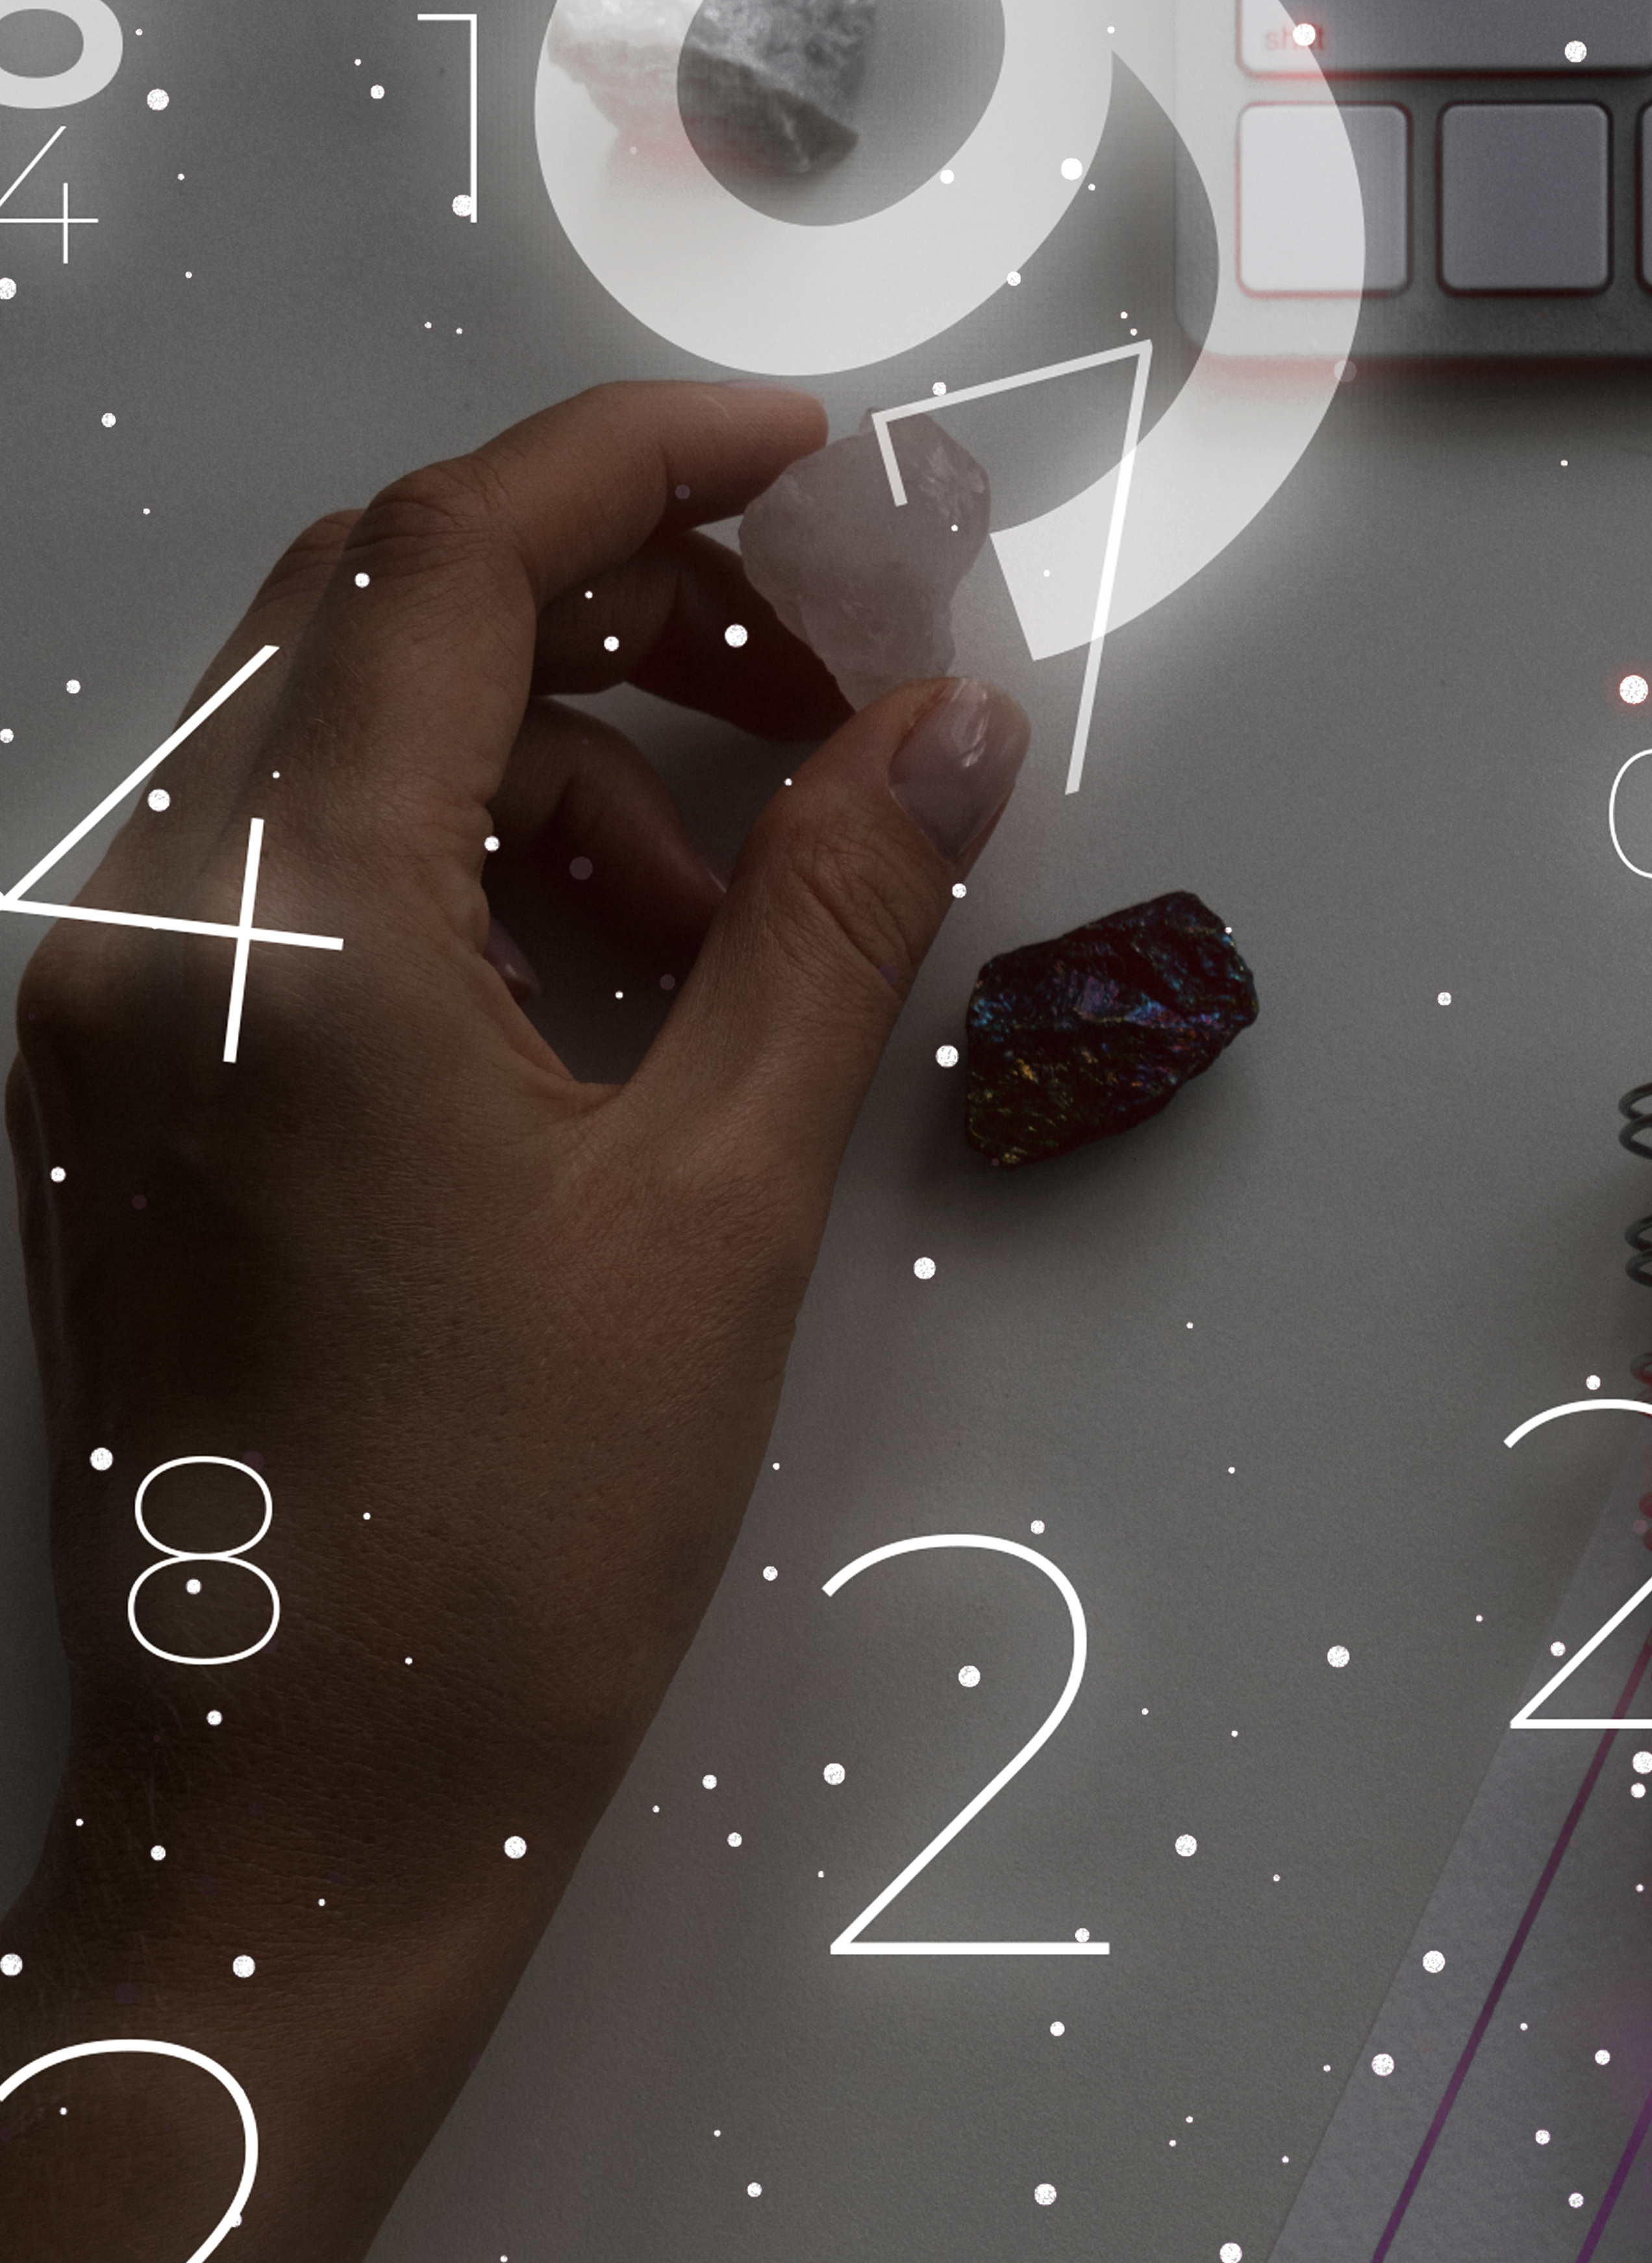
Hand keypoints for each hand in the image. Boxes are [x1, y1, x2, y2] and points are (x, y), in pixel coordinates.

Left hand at [0, 379, 1024, 2262]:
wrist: (304, 1806)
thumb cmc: (528, 1519)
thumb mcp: (726, 1202)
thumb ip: (832, 922)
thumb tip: (947, 720)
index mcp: (279, 923)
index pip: (454, 562)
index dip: (646, 462)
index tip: (824, 456)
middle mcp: (134, 916)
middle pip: (365, 613)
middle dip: (613, 587)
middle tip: (827, 647)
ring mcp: (94, 1006)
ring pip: (326, 739)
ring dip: (554, 743)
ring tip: (748, 882)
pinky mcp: (106, 1092)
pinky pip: (283, 874)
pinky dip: (462, 858)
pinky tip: (613, 976)